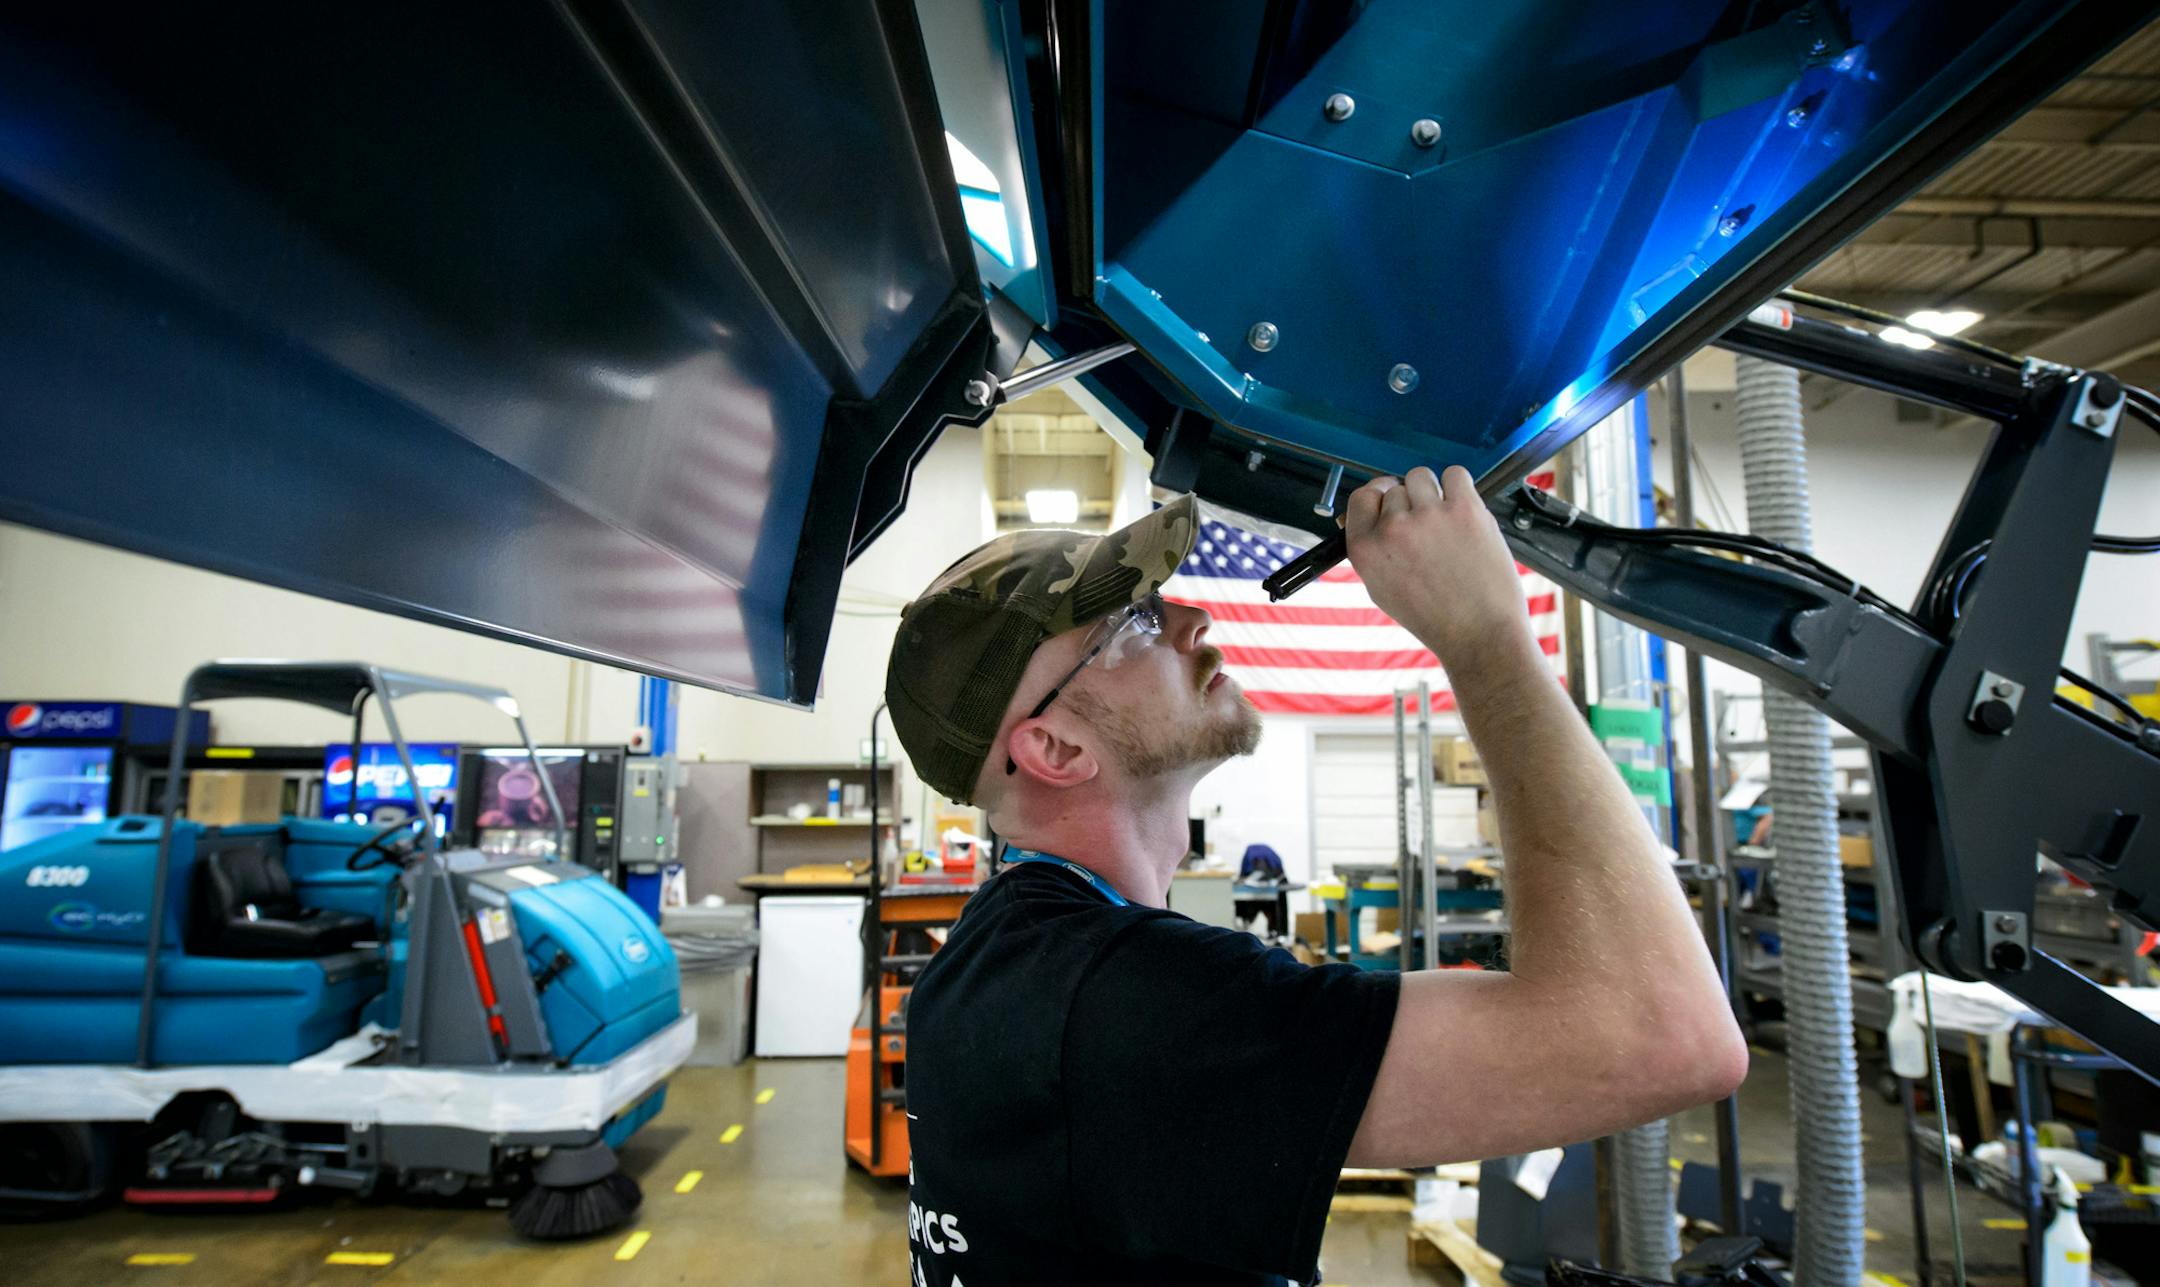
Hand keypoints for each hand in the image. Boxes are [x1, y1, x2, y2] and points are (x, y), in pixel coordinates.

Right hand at [1343, 466, 1534, 671]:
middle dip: (1410, 504)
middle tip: (1429, 533)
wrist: (1480, 635)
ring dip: (1432, 492)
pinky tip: (1464, 512)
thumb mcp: (1381, 588)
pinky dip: (1459, 487)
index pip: (1361, 497)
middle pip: (1395, 488)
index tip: (1390, 500)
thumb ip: (1369, 547)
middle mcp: (1392, 530)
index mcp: (1365, 550)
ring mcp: (1429, 516)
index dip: (1377, 496)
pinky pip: (1454, 474)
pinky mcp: (1465, 510)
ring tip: (1447, 522)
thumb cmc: (1434, 617)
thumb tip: (1358, 513)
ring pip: (1421, 477)